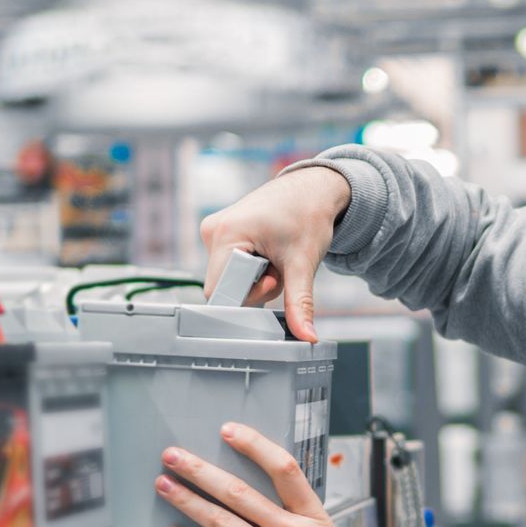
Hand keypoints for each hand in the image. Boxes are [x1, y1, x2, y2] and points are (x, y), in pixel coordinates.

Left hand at [155, 421, 371, 526]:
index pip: (284, 468)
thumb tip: (264, 503)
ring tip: (165, 486)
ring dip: (188, 501)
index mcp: (312, 516)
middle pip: (239, 491)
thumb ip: (298, 520)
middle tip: (174, 456)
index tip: (229, 431)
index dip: (254, 445)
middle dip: (201, 470)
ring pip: (223, 522)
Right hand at [199, 166, 349, 342]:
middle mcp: (213, 231)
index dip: (249, 296)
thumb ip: (299, 303)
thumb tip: (306, 337)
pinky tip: (268, 253)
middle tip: (280, 267)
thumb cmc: (308, 216)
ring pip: (230, 279)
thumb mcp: (303, 263)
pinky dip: (254, 269)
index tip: (275, 279)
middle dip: (257, 287)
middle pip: (225, 287)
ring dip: (257, 279)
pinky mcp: (221, 235)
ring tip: (276, 256)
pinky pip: (231, 268)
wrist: (313, 189)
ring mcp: (215, 232)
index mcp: (225, 234)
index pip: (220, 291)